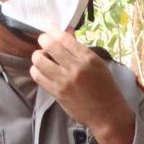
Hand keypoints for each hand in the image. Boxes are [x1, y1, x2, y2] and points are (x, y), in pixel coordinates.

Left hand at [31, 29, 135, 143]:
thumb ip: (80, 51)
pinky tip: (41, 70)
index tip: (49, 29)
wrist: (107, 114)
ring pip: (39, 60)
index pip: (64, 37)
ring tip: (42, 57)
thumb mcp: (98, 65)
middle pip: (50, 45)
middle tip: (43, 41)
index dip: (53, 30)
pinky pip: (38, 76)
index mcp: (88, 58)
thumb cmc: (106, 88)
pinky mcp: (57, 92)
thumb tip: (66, 35)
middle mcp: (75, 67)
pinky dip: (36, 70)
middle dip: (43, 39)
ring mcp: (64, 80)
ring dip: (38, 55)